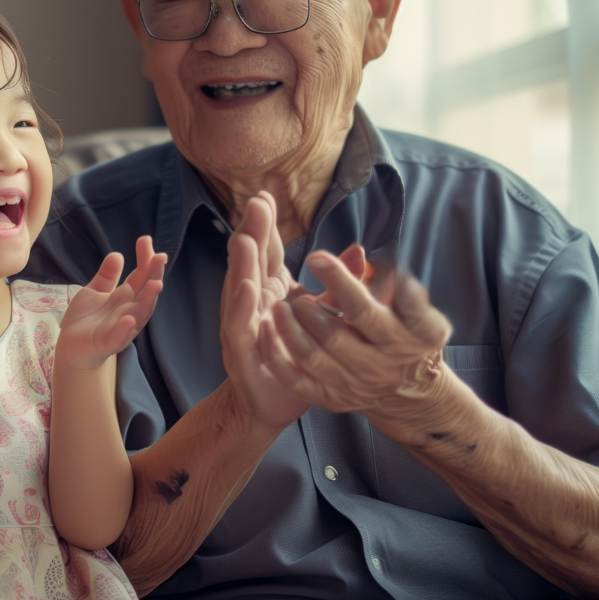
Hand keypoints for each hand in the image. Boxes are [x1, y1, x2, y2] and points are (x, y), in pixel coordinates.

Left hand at [56, 236, 166, 369]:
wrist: (70, 347)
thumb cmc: (85, 320)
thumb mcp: (94, 291)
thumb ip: (107, 276)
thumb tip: (117, 254)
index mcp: (125, 298)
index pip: (140, 276)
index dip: (145, 260)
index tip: (146, 240)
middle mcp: (129, 311)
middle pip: (145, 292)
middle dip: (153, 275)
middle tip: (160, 256)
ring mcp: (121, 328)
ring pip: (140, 314)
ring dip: (148, 300)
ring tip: (155, 284)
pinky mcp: (107, 343)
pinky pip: (119, 337)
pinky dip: (125, 329)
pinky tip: (129, 319)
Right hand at [219, 192, 369, 430]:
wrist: (271, 402)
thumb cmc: (294, 357)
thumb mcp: (320, 316)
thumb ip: (336, 285)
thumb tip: (359, 253)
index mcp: (268, 293)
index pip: (265, 253)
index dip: (265, 226)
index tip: (266, 197)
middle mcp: (250, 305)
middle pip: (250, 263)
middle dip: (251, 232)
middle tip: (256, 204)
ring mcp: (242, 327)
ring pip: (239, 289)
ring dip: (241, 264)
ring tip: (245, 237)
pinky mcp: (241, 352)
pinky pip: (240, 327)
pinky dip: (241, 306)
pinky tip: (247, 286)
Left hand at [257, 251, 452, 423]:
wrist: (407, 389)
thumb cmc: (406, 335)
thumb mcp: (414, 310)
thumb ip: (389, 283)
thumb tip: (356, 254)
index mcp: (402, 338)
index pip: (365, 309)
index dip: (339, 281)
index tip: (316, 257)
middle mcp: (379, 366)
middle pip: (335, 336)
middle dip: (308, 310)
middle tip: (294, 290)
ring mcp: (353, 385)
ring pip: (312, 358)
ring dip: (289, 330)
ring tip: (277, 306)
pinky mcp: (330, 398)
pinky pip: (296, 381)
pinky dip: (277, 357)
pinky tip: (265, 331)